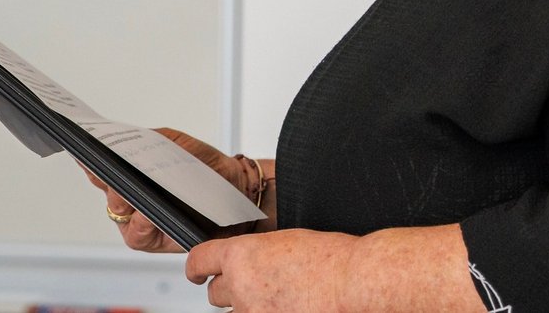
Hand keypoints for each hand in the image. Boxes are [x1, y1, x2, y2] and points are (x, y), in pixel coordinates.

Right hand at [83, 127, 256, 253]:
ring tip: (130, 193)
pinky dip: (140, 223)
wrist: (233, 187)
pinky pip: (136, 234)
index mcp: (131, 174)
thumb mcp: (175, 143)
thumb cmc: (203, 166)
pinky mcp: (153, 240)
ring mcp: (139, 220)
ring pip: (118, 214)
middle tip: (108, 170)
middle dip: (105, 179)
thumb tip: (125, 144)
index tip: (82, 150)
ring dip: (123, 202)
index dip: (88, 160)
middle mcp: (131, 199)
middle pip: (105, 189)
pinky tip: (146, 213)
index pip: (101, 168)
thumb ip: (148, 140)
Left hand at [186, 229, 356, 312]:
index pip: (200, 260)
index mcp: (242, 254)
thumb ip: (259, 254)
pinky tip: (287, 307)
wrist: (353, 283)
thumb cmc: (332, 260)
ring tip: (279, 300)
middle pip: (215, 293)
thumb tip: (252, 264)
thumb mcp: (287, 242)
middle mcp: (240, 285)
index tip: (196, 273)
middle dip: (232, 290)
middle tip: (258, 288)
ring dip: (249, 309)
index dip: (196, 267)